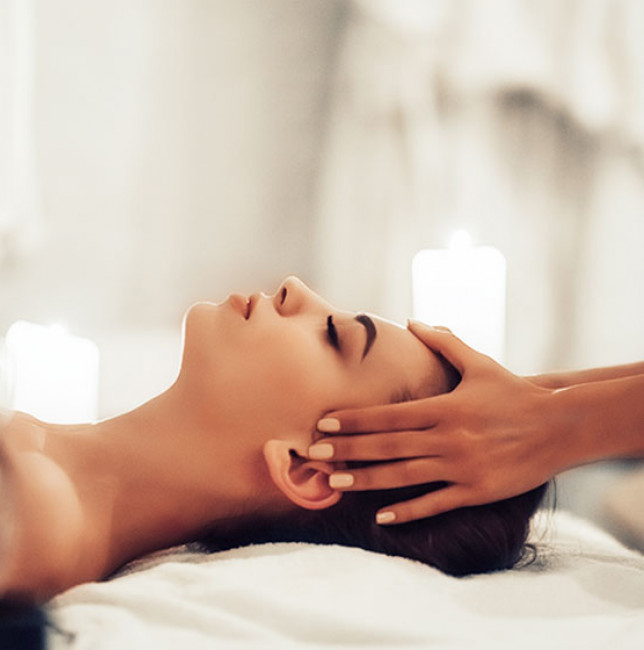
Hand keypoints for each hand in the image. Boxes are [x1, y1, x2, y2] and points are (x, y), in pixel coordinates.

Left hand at [308, 321, 562, 523]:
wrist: (559, 425)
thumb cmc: (514, 392)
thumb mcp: (479, 364)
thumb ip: (443, 343)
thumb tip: (413, 319)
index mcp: (444, 407)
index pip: (389, 415)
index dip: (355, 420)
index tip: (324, 423)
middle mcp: (448, 438)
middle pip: (388, 445)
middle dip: (348, 449)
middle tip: (313, 453)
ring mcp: (462, 467)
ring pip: (405, 476)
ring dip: (367, 480)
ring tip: (334, 482)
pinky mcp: (477, 491)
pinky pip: (436, 502)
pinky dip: (409, 511)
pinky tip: (382, 517)